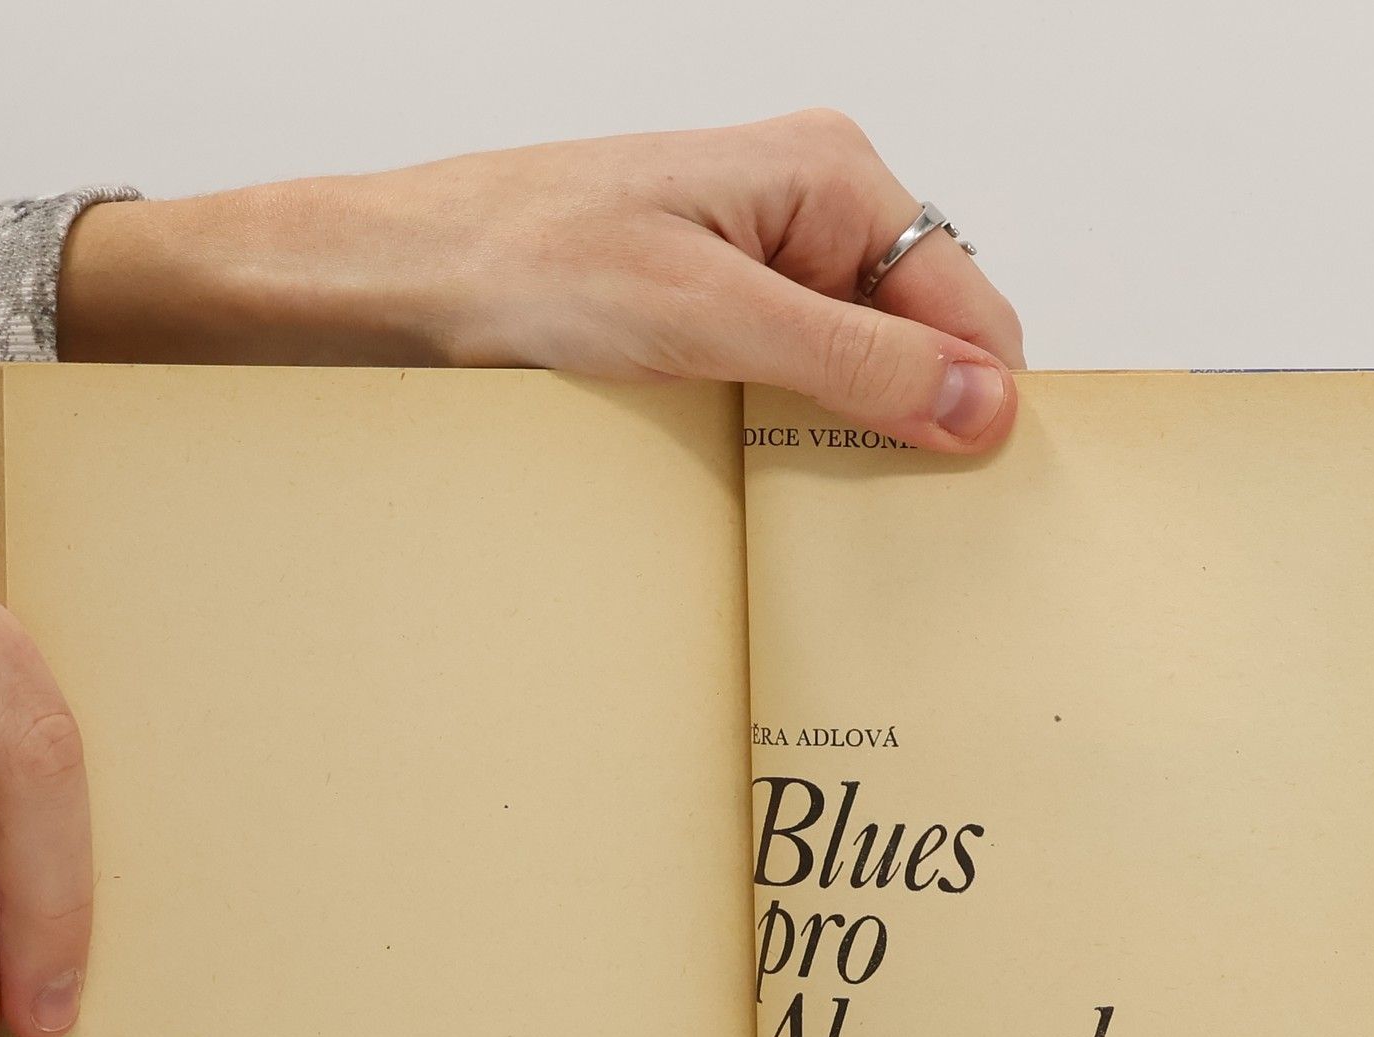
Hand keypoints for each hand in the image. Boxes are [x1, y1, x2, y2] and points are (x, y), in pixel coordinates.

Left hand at [57, 111, 1025, 452]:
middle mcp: (806, 216)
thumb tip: (981, 405)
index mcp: (828, 177)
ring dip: (847, 448)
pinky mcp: (709, 322)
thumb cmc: (520, 265)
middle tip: (891, 523)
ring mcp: (757, 271)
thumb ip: (853, 362)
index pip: (968, 305)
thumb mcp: (706, 320)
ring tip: (818, 513)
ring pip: (857, 379)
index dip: (977, 404)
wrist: (392, 283)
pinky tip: (765, 490)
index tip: (969, 499)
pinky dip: (791, 448)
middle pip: (921, 344)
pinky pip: (791, 394)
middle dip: (914, 429)